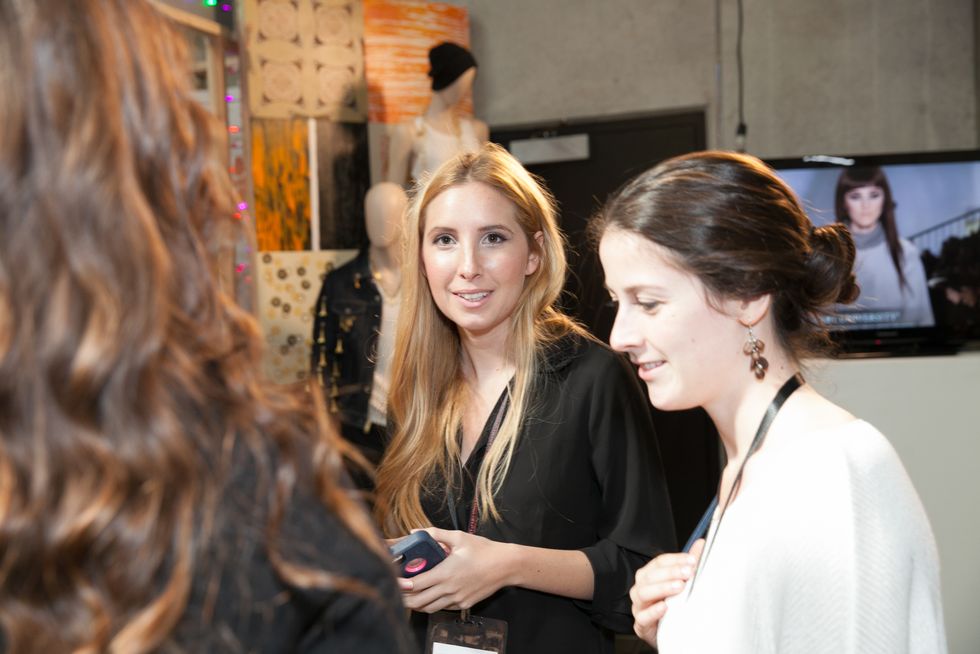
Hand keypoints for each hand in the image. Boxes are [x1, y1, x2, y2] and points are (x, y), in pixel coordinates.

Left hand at [396, 527, 512, 612]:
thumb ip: (436, 534)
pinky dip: (432, 605)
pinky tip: (428, 598)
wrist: (505, 566)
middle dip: (405, 598)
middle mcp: (450, 589)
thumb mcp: (459, 537)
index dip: (403, 585)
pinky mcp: (464, 604)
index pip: (417, 584)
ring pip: (430, 608)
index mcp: (446, 573)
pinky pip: (443, 608)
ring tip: (408, 598)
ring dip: (417, 605)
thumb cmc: (484, 550)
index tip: (394, 581)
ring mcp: (457, 599)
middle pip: (420, 601)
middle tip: (396, 592)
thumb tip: (416, 531)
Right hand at [629, 539, 704, 645]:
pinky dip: (653, 612)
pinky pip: (642, 617)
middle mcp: (641, 588)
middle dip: (670, 572)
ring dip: (662, 588)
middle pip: (650, 576)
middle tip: (687, 573)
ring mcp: (639, 606)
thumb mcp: (681, 583)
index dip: (675, 560)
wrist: (669, 632)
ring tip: (679, 587)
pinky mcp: (641, 625)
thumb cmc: (672, 605)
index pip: (659, 562)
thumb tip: (701, 544)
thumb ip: (689, 564)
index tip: (691, 560)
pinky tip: (665, 607)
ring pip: (643, 593)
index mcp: (649, 576)